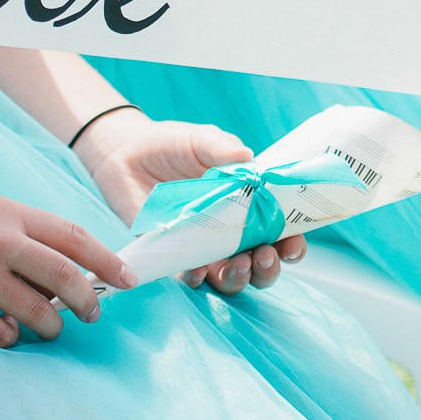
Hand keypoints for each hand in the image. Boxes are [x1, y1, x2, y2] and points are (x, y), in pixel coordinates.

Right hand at [0, 191, 131, 345]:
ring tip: (47, 327)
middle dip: (88, 302)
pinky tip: (3, 330)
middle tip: (93, 314)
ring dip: (50, 327)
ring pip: (36, 313)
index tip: (129, 279)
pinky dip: (9, 337)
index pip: (73, 237)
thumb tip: (71, 275)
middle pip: (64, 276)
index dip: (108, 261)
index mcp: (8, 212)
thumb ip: (27, 237)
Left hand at [72, 108, 303, 295]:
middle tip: (264, 255)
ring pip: (231, 278)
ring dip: (241, 278)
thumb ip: (225, 149)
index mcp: (249, 205)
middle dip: (269, 268)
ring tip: (238, 264)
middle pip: (261, 263)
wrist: (127, 152)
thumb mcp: (203, 141)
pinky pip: (191, 277)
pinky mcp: (175, 254)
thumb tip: (249, 158)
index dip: (292, 243)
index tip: (293, 243)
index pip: (280, 232)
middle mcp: (231, 231)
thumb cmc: (173, 145)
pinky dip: (199, 279)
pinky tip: (199, 271)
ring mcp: (204, 246)